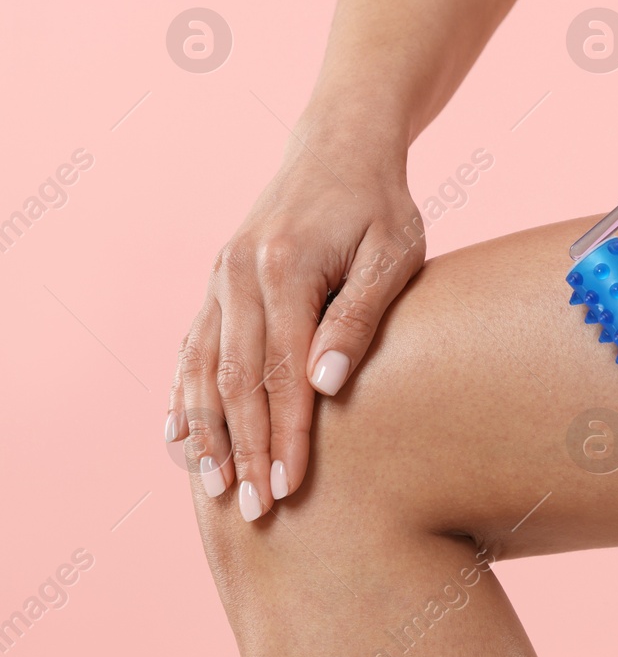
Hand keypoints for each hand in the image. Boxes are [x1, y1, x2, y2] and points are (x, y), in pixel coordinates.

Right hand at [167, 120, 423, 520]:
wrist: (339, 146)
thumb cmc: (381, 205)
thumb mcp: (393, 253)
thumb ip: (361, 317)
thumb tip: (325, 386)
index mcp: (285, 267)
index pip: (282, 372)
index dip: (287, 435)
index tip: (292, 488)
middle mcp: (238, 275)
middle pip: (235, 381)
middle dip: (248, 449)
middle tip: (261, 511)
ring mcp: (219, 278)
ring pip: (202, 369)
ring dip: (209, 434)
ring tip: (220, 489)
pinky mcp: (215, 283)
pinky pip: (191, 348)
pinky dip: (185, 396)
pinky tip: (184, 439)